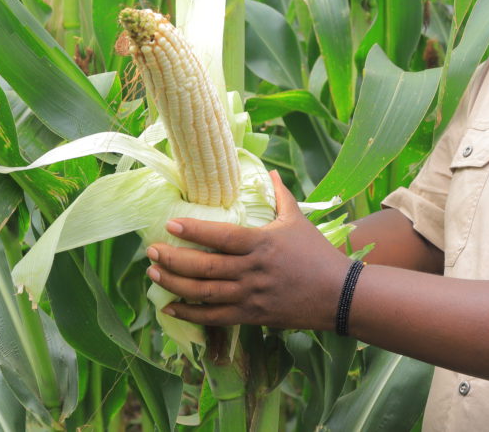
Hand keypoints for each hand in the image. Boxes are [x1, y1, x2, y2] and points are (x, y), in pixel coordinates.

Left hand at [146, 171, 351, 329]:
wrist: (338, 294)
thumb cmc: (317, 254)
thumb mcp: (298, 220)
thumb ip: (280, 195)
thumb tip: (270, 171)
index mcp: (262, 244)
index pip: (221, 237)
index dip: (193, 231)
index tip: (170, 225)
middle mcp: (252, 270)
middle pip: (204, 267)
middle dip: (173, 259)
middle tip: (150, 250)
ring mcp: (250, 296)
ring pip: (203, 293)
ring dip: (174, 283)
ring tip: (153, 273)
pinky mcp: (252, 316)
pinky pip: (213, 317)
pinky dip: (189, 313)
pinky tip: (169, 307)